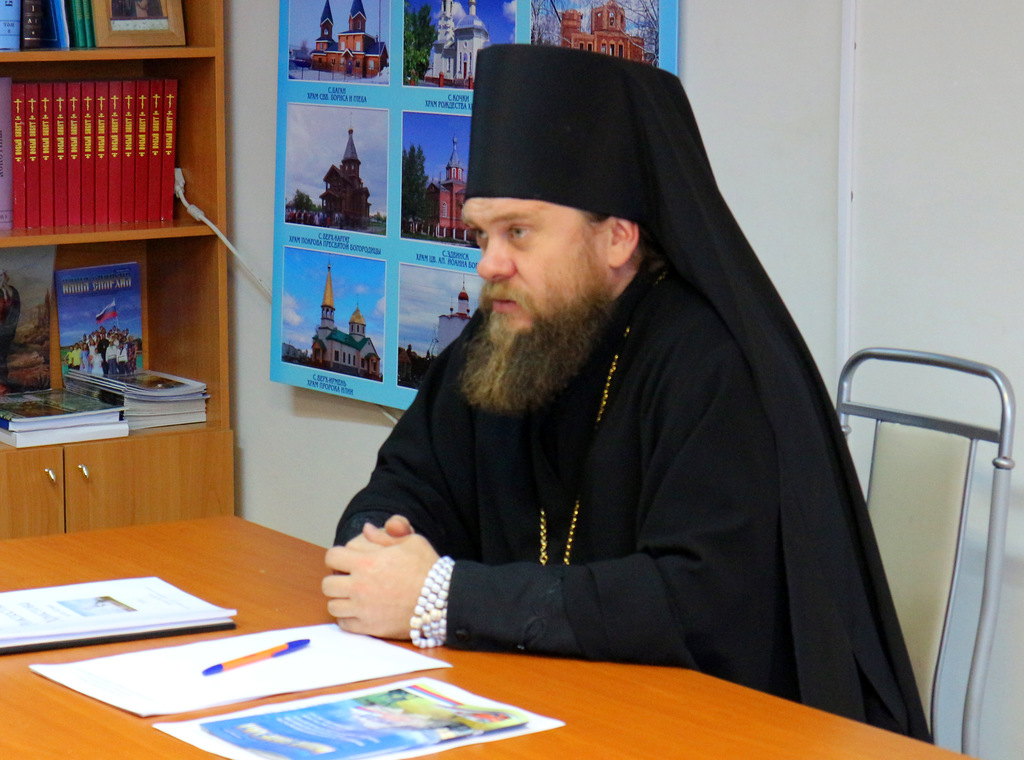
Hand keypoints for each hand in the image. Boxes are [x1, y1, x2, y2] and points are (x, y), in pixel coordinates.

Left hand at [322, 519, 439, 639]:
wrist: (442, 600)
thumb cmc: (427, 568)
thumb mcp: (411, 541)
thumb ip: (385, 534)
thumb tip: (366, 529)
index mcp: (366, 562)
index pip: (332, 557)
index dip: (338, 556)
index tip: (347, 560)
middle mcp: (360, 586)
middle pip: (328, 584)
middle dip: (337, 579)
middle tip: (350, 580)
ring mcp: (362, 608)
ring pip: (333, 605)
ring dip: (341, 600)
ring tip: (354, 597)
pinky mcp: (369, 627)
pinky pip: (344, 624)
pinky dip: (348, 618)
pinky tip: (360, 611)